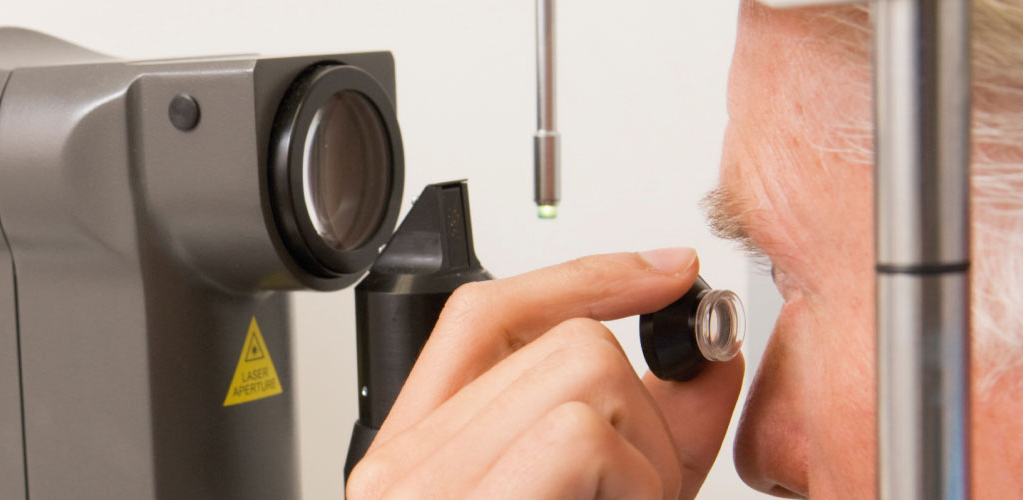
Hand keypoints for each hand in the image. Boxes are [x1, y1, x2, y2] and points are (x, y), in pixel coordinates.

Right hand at [346, 248, 744, 499]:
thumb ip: (648, 436)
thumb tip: (713, 353)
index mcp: (419, 457)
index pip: (483, 315)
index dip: (585, 278)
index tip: (665, 273)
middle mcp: (403, 467)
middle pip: (559, 339)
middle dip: (643, 410)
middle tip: (642, 488)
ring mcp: (420, 485)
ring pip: (583, 372)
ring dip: (646, 457)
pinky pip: (578, 433)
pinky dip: (635, 483)